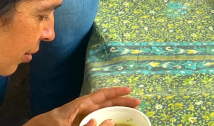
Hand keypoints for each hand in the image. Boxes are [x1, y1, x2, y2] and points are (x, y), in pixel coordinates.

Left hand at [25, 87, 140, 125]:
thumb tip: (108, 122)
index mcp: (78, 105)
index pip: (101, 95)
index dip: (116, 92)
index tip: (129, 91)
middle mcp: (80, 109)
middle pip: (104, 103)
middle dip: (120, 102)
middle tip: (137, 104)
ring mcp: (77, 117)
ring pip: (100, 113)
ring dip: (114, 112)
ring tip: (129, 113)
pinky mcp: (75, 123)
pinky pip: (93, 120)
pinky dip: (104, 120)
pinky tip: (110, 122)